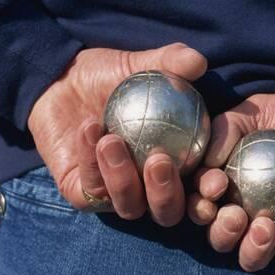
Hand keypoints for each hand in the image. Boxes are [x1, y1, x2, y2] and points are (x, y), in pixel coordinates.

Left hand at [28, 43, 207, 225]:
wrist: (60, 79)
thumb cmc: (107, 76)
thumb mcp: (139, 64)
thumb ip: (169, 62)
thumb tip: (199, 62)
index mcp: (173, 166)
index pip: (199, 189)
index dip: (209, 189)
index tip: (214, 178)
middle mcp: (148, 188)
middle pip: (167, 213)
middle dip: (166, 195)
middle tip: (159, 160)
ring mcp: (115, 195)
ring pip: (129, 206)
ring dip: (122, 178)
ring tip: (112, 140)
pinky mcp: (82, 194)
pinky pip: (91, 189)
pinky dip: (91, 161)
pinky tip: (89, 130)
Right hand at [188, 90, 274, 270]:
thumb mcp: (250, 112)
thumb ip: (224, 131)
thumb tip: (207, 163)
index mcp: (220, 190)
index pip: (199, 206)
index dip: (199, 203)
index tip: (217, 184)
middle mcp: (240, 214)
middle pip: (220, 240)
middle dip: (222, 233)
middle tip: (236, 215)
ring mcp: (272, 229)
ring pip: (253, 258)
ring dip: (254, 249)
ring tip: (265, 226)